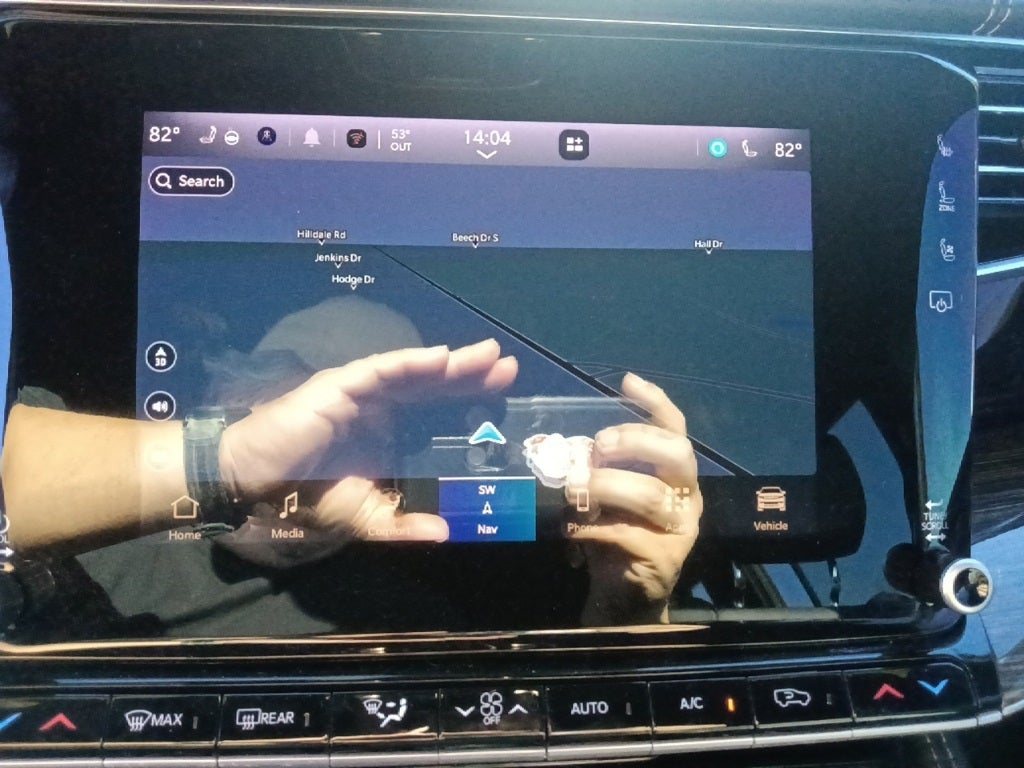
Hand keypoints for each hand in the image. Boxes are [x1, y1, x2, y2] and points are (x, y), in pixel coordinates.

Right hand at [219, 339, 517, 541]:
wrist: (255, 482)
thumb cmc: (307, 493)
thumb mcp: (364, 515)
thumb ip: (402, 524)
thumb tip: (445, 534)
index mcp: (390, 430)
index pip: (437, 410)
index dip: (469, 401)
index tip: (505, 400)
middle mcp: (382, 406)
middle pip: (434, 385)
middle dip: (471, 375)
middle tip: (508, 367)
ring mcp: (362, 392)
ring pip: (414, 372)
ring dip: (450, 363)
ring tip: (487, 356)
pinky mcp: (340, 384)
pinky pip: (380, 370)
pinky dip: (409, 363)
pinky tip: (438, 358)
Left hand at [566, 373, 701, 624]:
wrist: (623, 598)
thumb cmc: (613, 536)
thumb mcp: (608, 496)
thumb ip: (599, 469)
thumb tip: (564, 447)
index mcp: (675, 475)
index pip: (675, 429)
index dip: (655, 402)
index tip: (628, 380)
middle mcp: (686, 497)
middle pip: (676, 454)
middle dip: (634, 441)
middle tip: (598, 447)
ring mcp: (679, 529)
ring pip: (648, 495)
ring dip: (604, 487)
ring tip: (572, 492)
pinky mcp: (663, 559)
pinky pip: (624, 533)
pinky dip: (590, 527)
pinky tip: (570, 530)